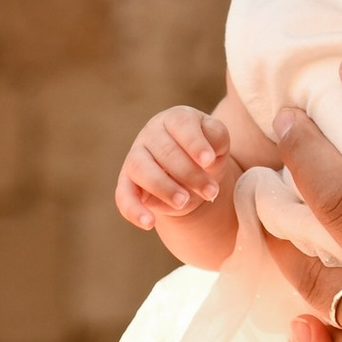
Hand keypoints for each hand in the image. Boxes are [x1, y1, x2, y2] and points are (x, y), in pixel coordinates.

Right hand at [117, 106, 229, 230]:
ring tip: (184, 202)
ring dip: (163, 187)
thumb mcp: (218, 143)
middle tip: (210, 192)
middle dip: (190, 174)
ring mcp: (136, 157)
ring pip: (141, 168)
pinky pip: (123, 195)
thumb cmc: (206, 152)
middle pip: (165, 151)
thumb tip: (208, 157)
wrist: (192, 173)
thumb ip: (217, 140)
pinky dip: (133, 209)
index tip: (209, 161)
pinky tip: (149, 223)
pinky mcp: (126, 182)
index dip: (195, 143)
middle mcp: (151, 134)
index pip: (181, 124)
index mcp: (176, 119)